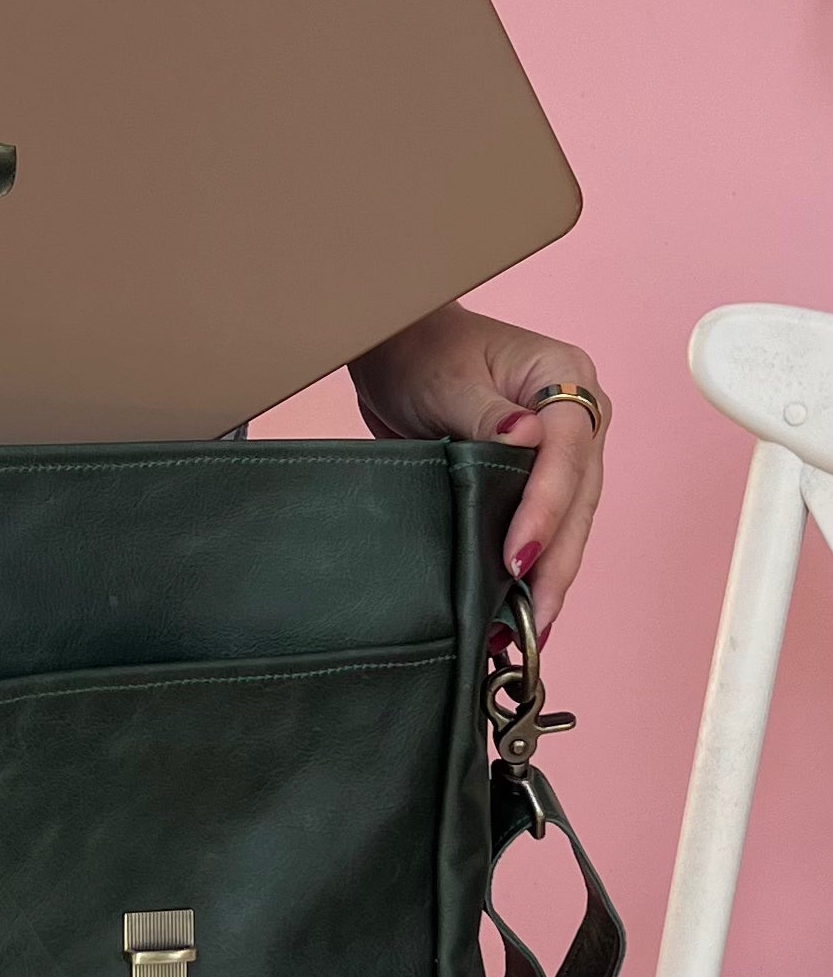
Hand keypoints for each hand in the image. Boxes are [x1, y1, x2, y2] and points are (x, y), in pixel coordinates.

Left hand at [346, 303, 607, 633]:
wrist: (397, 348)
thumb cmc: (420, 349)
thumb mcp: (446, 377)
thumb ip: (486, 412)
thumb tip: (530, 438)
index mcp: (565, 377)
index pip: (568, 453)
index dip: (545, 510)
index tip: (517, 556)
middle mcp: (577, 417)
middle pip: (579, 498)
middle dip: (557, 561)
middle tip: (534, 617)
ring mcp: (562, 451)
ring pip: (570, 523)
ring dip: (550, 576)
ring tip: (530, 628)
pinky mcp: (535, 480)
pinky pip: (546, 527)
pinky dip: (534, 567)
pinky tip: (521, 609)